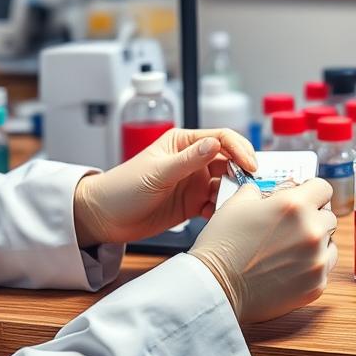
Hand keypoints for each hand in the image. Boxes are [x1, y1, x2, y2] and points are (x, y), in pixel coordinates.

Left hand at [73, 128, 257, 245]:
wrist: (104, 218)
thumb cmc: (122, 187)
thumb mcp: (157, 173)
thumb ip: (188, 161)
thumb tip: (216, 144)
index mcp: (183, 143)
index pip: (221, 138)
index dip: (239, 149)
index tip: (250, 166)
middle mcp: (193, 160)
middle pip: (229, 161)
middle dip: (241, 173)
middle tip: (250, 188)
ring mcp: (194, 182)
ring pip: (225, 184)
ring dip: (232, 194)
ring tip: (234, 206)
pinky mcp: (193, 203)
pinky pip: (216, 204)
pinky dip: (222, 210)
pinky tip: (220, 217)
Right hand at [189, 177, 337, 323]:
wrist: (215, 287)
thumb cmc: (222, 245)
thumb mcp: (237, 203)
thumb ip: (262, 191)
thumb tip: (273, 191)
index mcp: (295, 205)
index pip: (323, 188)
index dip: (312, 191)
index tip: (305, 198)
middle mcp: (312, 231)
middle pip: (328, 216)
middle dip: (313, 218)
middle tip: (292, 226)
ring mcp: (317, 260)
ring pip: (329, 243)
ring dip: (316, 243)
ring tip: (289, 249)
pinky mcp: (316, 285)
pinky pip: (324, 268)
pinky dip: (311, 265)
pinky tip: (289, 267)